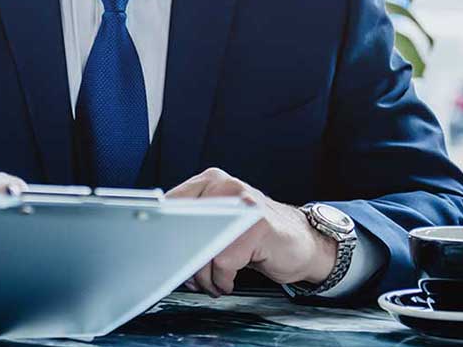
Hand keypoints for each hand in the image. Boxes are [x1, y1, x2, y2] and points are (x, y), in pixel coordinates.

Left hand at [165, 168, 335, 295]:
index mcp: (212, 180)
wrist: (303, 243)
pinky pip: (223, 263)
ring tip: (214, 281)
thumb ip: (194, 225)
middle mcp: (227, 186)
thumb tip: (159, 247)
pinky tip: (229, 281)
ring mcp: (244, 205)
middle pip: (184, 229)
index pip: (170, 206)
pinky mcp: (258, 227)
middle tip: (190, 277)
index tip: (165, 257)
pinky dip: (222, 280)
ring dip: (204, 277)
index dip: (164, 238)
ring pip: (202, 249)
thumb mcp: (222, 222)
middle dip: (184, 261)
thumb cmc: (257, 237)